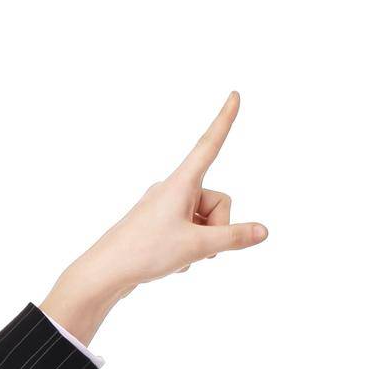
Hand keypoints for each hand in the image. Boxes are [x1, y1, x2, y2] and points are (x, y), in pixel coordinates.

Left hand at [78, 90, 268, 294]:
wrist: (105, 274)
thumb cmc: (145, 253)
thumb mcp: (197, 246)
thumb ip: (234, 237)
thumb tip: (263, 231)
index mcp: (180, 183)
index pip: (209, 145)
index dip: (224, 120)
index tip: (235, 94)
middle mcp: (173, 189)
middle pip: (219, 202)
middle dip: (217, 228)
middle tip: (194, 247)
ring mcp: (166, 207)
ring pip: (207, 222)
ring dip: (203, 242)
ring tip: (178, 255)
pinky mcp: (161, 224)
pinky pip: (191, 234)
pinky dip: (190, 250)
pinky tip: (171, 262)